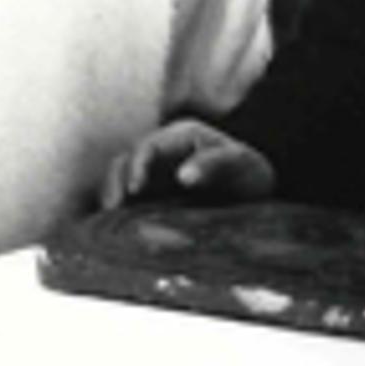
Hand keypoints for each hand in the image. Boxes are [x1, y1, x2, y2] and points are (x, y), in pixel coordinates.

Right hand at [99, 120, 274, 210]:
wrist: (255, 194)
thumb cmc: (249, 173)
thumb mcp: (240, 164)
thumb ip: (215, 164)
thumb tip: (184, 175)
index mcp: (181, 136)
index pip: (148, 147)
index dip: (137, 166)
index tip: (136, 190)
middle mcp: (161, 153)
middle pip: (126, 161)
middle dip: (115, 183)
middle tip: (112, 209)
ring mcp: (154, 174)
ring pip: (121, 180)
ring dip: (113, 197)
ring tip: (109, 221)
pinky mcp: (151, 196)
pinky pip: (128, 201)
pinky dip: (120, 212)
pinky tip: (116, 229)